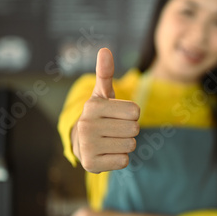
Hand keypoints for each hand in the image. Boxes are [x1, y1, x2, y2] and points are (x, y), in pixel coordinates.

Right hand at [72, 48, 139, 172]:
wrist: (81, 143)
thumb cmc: (99, 116)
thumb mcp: (102, 95)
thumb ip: (105, 74)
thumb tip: (105, 50)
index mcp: (93, 106)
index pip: (135, 112)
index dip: (131, 115)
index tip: (117, 116)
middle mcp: (86, 125)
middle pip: (134, 129)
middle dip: (128, 131)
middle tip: (113, 130)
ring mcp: (87, 146)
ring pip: (130, 145)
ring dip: (125, 145)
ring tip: (110, 141)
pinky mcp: (90, 165)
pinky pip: (123, 161)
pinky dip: (119, 159)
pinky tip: (107, 154)